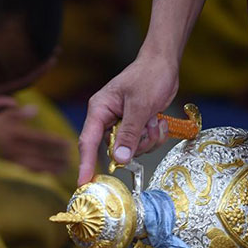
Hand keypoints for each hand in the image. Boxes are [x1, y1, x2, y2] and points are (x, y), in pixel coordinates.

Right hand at [0, 105, 72, 174]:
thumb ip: (3, 107)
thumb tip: (32, 109)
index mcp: (11, 134)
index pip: (38, 139)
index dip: (54, 142)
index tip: (68, 143)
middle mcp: (10, 148)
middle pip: (38, 154)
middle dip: (56, 157)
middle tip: (73, 160)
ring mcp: (8, 156)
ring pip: (33, 163)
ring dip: (50, 166)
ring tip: (65, 168)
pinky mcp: (7, 161)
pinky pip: (25, 167)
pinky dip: (39, 170)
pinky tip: (50, 172)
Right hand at [77, 53, 176, 184]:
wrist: (164, 64)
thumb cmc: (149, 77)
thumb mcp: (140, 106)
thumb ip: (129, 133)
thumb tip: (120, 158)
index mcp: (99, 110)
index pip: (88, 142)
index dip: (86, 164)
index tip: (84, 183)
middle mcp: (107, 119)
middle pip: (114, 148)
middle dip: (135, 145)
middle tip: (148, 128)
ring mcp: (121, 123)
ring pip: (131, 149)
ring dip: (147, 140)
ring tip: (154, 120)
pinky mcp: (134, 126)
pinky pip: (142, 143)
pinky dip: (153, 136)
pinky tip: (158, 121)